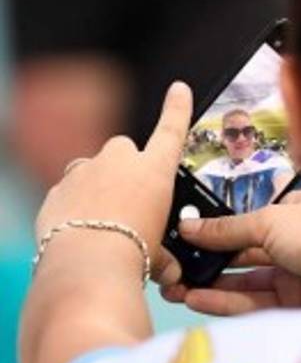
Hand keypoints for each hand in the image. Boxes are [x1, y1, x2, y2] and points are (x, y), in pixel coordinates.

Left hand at [35, 82, 192, 268]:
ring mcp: (86, 171)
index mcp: (154, 172)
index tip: (178, 89)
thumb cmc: (129, 253)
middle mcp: (120, 162)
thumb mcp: (158, 256)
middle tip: (128, 203)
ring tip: (102, 221)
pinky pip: (68, 191)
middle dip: (125, 169)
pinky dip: (74, 206)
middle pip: (125, 150)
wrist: (88, 263)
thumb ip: (164, 257)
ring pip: (92, 169)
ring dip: (97, 186)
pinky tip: (80, 230)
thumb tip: (171, 273)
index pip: (171, 131)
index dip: (177, 108)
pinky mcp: (59, 188)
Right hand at [161, 193, 300, 326]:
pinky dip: (224, 301)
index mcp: (296, 213)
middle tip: (172, 268)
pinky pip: (253, 304)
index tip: (185, 237)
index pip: (250, 221)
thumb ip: (226, 228)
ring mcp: (296, 277)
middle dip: (207, 261)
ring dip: (209, 285)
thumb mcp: (268, 220)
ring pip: (244, 282)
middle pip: (244, 254)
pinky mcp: (294, 308)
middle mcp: (297, 244)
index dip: (218, 229)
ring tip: (173, 288)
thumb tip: (188, 226)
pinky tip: (195, 299)